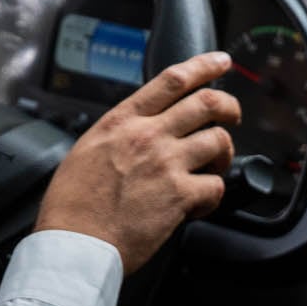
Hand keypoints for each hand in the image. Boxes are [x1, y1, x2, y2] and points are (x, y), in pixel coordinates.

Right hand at [34, 52, 241, 273]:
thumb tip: (139, 133)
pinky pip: (216, 186)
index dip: (203, 66)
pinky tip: (199, 203)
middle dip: (229, 106)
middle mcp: (148, 136)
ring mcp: (167, 164)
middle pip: (206, 103)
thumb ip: (119, 135)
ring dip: (224, 154)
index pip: (171, 80)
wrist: (75, 243)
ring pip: (219, 141)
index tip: (220, 62)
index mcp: (122, 122)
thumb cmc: (73, 205)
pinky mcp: (180, 195)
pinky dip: (213, 195)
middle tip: (233, 115)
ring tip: (214, 167)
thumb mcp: (87, 150)